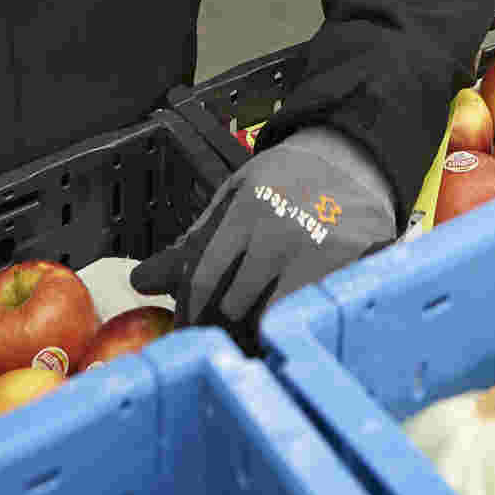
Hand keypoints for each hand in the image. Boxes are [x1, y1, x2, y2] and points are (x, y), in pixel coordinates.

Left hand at [129, 126, 394, 334]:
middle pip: (238, 307)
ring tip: (257, 330)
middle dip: (224, 326)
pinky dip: (298, 322)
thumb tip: (139, 281)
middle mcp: (284, 232)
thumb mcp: (237, 194)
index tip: (189, 330)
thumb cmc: (286, 181)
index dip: (191, 312)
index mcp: (247, 209)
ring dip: (262, 330)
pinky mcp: (354, 270)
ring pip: (276, 318)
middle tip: (222, 334)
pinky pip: (312, 314)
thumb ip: (194, 239)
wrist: (354, 160)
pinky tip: (293, 319)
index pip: (205, 277)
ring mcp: (323, 253)